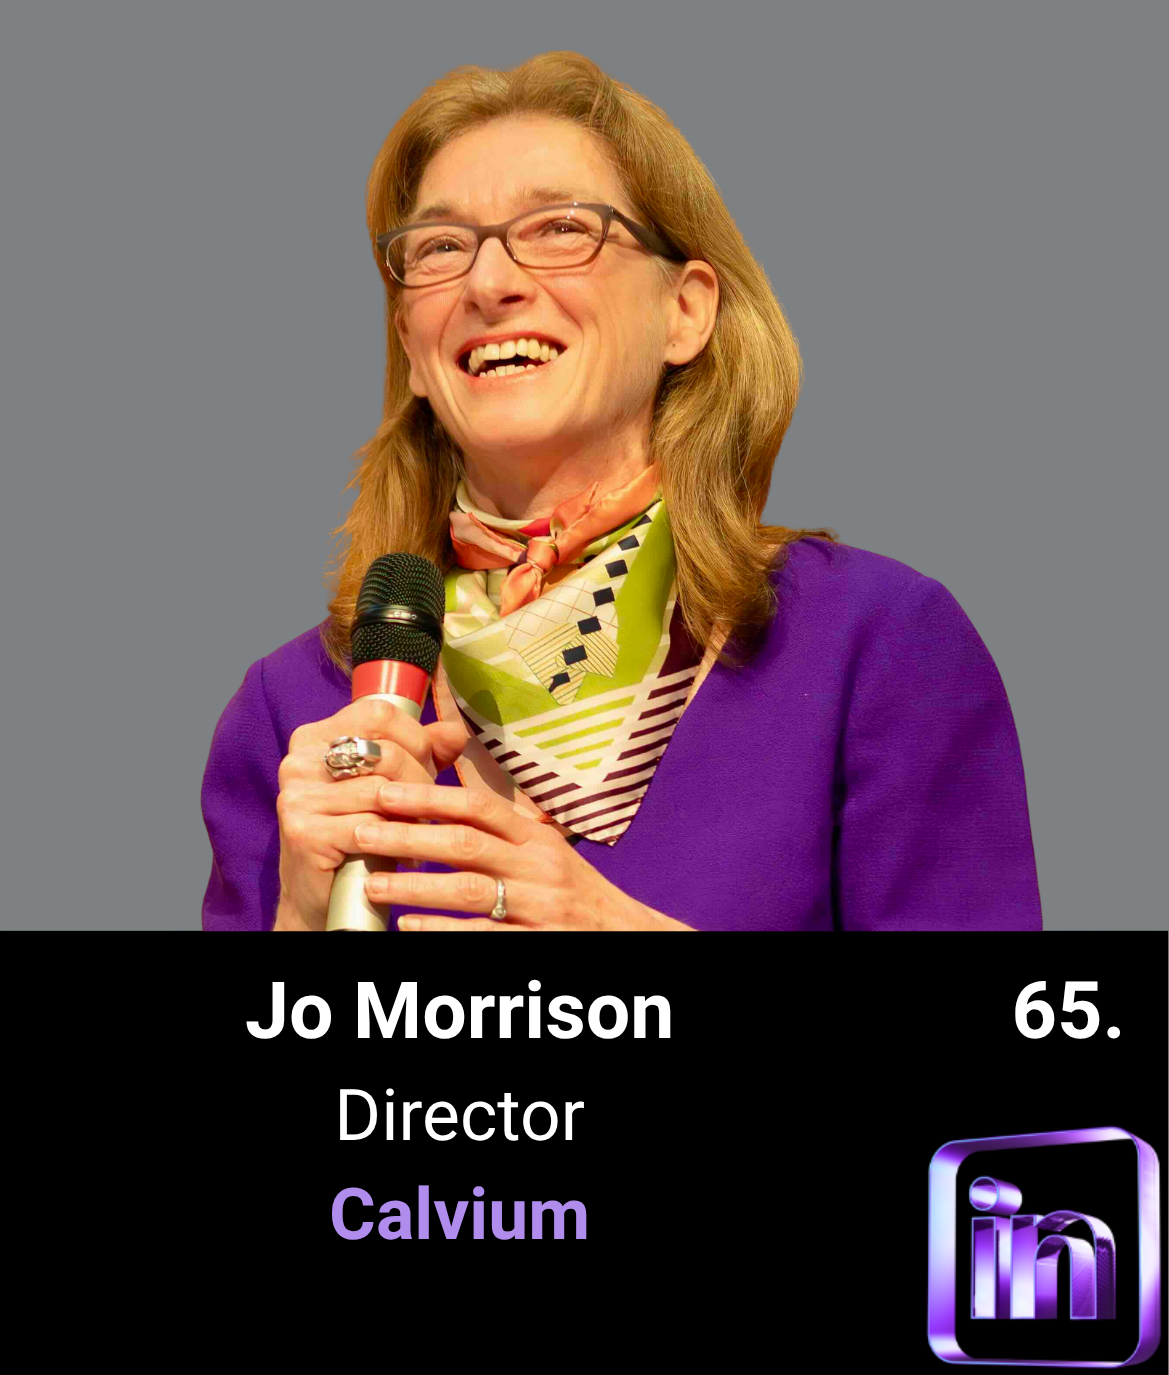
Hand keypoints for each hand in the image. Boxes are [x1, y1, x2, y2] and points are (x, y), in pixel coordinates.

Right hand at [273, 699, 467, 930]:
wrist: (320, 895)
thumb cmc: (358, 834)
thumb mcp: (389, 785)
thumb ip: (421, 753)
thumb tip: (457, 731)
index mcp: (315, 737)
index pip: (378, 713)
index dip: (415, 738)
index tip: (427, 764)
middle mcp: (299, 760)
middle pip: (385, 752)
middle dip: (420, 780)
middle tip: (428, 806)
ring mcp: (298, 796)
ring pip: (381, 792)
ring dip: (411, 815)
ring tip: (418, 830)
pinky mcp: (303, 832)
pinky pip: (369, 827)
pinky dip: (394, 842)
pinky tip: (402, 855)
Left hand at [351, 780, 695, 930]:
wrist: (626, 937)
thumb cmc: (578, 894)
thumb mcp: (548, 853)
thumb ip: (505, 832)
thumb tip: (449, 806)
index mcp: (537, 838)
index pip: (479, 807)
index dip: (430, 797)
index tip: (385, 792)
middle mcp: (539, 866)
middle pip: (464, 844)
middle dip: (408, 835)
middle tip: (360, 831)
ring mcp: (538, 906)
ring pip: (468, 890)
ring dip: (414, 885)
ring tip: (372, 884)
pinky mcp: (535, 942)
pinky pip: (482, 936)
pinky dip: (442, 931)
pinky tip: (409, 927)